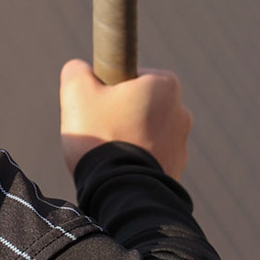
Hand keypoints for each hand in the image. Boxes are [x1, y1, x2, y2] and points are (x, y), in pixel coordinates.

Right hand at [59, 58, 190, 179]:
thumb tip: (80, 69)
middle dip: (117, 113)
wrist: (122, 191)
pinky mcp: (177, 167)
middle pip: (137, 103)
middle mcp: (181, 111)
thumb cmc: (102, 135)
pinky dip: (134, 158)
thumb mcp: (77, 91)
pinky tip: (117, 168)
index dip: (107, 89)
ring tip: (106, 153)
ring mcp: (182, 142)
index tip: (95, 106)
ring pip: (143, 129)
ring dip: (126, 136)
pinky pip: (149, 155)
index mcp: (164, 85)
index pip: (130, 76)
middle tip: (96, 128)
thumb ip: (77, 70)